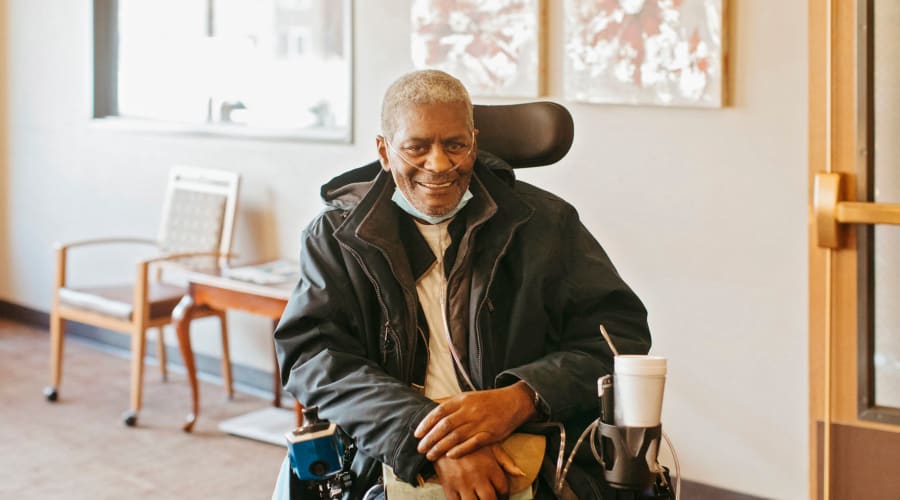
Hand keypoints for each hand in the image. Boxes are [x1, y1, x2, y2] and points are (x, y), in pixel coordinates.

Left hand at [415, 382, 535, 460]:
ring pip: (456, 436)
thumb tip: (433, 414)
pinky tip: (450, 456)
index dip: (426, 423)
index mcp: (462, 400)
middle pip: (445, 426)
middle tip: (420, 448)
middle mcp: (470, 411)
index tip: (417, 434)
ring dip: (441, 447)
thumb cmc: (489, 401)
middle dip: (430, 438)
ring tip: (430, 455)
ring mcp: (480, 422)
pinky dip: (460, 450)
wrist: (513, 401)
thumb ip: (452, 406)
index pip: (439, 412)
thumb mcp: (469, 397)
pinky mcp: (490, 434)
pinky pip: (472, 443)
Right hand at [433, 444, 522, 499]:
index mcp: (489, 466)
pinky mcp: (448, 485)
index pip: (503, 488)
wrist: (442, 434)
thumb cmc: (469, 440)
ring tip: (479, 499)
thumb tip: (521, 473)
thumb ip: (506, 461)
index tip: (502, 496)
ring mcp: (462, 482)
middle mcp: (477, 476)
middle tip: (493, 499)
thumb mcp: (489, 446)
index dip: (505, 495)